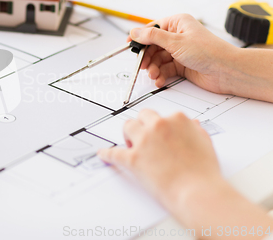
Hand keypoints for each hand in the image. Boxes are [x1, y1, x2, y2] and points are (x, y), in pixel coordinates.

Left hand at [97, 109, 220, 206]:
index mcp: (177, 120)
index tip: (160, 135)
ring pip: (128, 126)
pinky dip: (107, 154)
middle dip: (143, 126)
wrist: (198, 192)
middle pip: (142, 116)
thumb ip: (195, 131)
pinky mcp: (133, 158)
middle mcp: (159, 126)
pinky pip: (114, 153)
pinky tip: (103, 155)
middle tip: (145, 138)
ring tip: (131, 144)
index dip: (160, 127)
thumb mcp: (205, 143)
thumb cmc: (204, 172)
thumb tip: (191, 125)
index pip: (163, 116)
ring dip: (128, 135)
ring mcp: (144, 141)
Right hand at [128, 14, 236, 93]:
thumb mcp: (176, 41)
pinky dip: (161, 75)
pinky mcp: (182, 65)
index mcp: (178, 23)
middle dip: (147, 57)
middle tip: (142, 66)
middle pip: (153, 46)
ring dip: (154, 68)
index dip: (141, 37)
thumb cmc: (208, 52)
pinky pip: (165, 69)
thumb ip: (152, 37)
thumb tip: (135, 32)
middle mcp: (178, 36)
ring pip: (158, 59)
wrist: (226, 71)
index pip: (153, 29)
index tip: (130, 45)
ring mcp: (180, 51)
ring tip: (154, 75)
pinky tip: (160, 80)